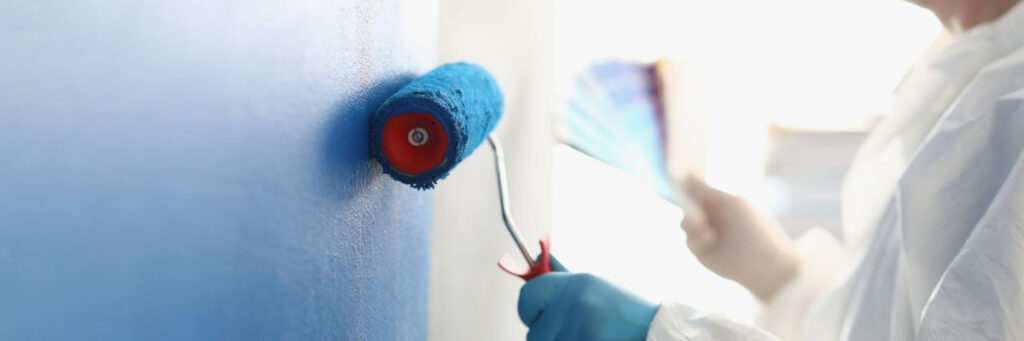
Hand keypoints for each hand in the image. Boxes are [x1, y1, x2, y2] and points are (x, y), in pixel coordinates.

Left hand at [518, 272, 657, 340]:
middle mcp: (575, 301)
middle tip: (574, 334)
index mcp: (575, 282)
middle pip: (534, 333)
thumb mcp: (596, 287)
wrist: (660, 330)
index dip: (529, 312)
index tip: (538, 318)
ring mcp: (581, 325)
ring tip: (591, 337)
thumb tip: (536, 260)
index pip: (527, 297)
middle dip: (549, 338)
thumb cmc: (627, 312)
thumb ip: (564, 280)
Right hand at [681, 176, 797, 300]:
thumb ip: (707, 191)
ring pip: (685, 223)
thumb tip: (686, 175)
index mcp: (722, 202)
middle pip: (688, 205)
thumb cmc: (755, 229)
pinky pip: (689, 241)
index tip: (680, 181)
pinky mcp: (704, 253)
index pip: (699, 190)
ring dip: (690, 222)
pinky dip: (695, 239)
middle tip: (697, 209)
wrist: (765, 265)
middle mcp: (713, 217)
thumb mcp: (732, 204)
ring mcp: (707, 235)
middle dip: (687, 205)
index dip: (688, 186)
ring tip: (701, 226)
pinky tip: (709, 239)